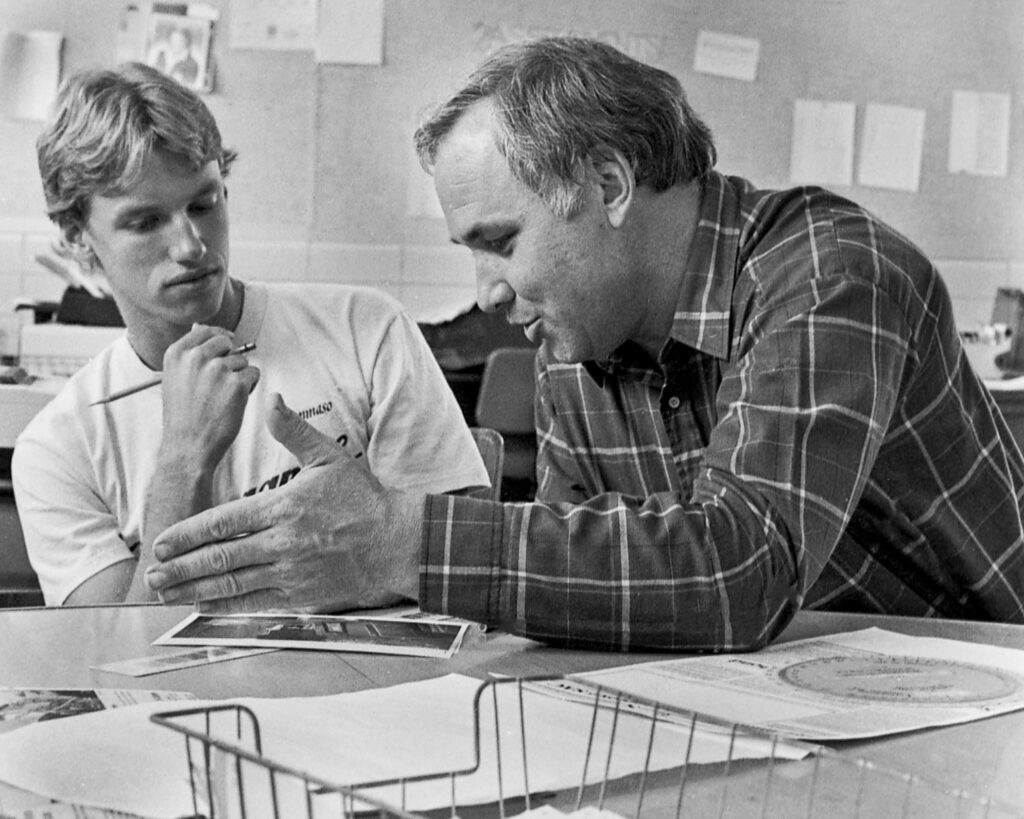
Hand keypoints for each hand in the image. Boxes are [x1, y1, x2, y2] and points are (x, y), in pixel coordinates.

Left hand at [145, 392, 422, 612]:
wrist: (395, 541)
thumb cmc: (363, 499)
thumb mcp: (329, 457)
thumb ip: (294, 431)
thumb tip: (270, 401)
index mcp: (284, 507)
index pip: (224, 522)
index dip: (188, 534)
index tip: (163, 541)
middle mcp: (283, 542)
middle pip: (221, 557)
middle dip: (181, 567)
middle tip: (153, 573)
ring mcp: (291, 571)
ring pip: (233, 583)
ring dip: (195, 590)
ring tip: (167, 593)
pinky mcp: (302, 594)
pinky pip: (256, 602)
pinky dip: (226, 606)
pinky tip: (204, 606)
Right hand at [160, 325, 259, 469]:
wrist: (187, 446)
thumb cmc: (184, 416)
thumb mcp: (175, 378)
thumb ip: (189, 354)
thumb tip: (202, 328)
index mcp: (177, 353)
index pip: (205, 330)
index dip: (219, 338)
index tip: (226, 345)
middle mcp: (196, 357)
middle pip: (226, 343)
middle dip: (229, 359)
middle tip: (221, 383)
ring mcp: (217, 370)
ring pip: (242, 361)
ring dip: (239, 376)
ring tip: (223, 398)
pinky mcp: (236, 384)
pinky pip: (254, 374)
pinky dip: (250, 387)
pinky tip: (235, 402)